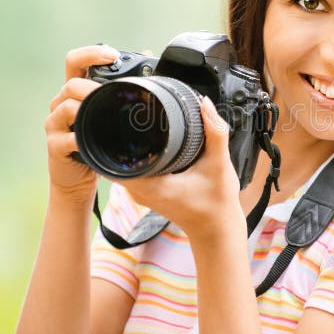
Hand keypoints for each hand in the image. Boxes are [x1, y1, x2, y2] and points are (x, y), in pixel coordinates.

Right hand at [44, 44, 119, 206]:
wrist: (78, 177)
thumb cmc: (97, 141)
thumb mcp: (110, 112)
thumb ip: (123, 88)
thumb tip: (149, 56)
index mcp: (75, 91)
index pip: (75, 61)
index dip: (91, 54)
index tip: (112, 55)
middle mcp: (61, 103)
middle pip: (71, 83)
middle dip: (93, 87)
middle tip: (114, 93)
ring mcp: (54, 123)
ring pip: (67, 107)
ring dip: (87, 110)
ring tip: (104, 116)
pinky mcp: (54, 145)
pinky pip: (67, 138)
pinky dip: (81, 139)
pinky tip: (92, 141)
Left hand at [111, 96, 243, 241]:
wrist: (217, 230)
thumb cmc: (217, 204)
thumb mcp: (220, 165)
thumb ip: (215, 132)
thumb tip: (204, 103)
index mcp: (151, 185)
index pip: (114, 157)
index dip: (113, 133)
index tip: (121, 114)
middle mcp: (140, 191)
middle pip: (114, 157)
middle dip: (118, 134)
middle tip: (129, 111)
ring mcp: (141, 193)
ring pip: (122, 163)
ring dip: (126, 145)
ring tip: (135, 122)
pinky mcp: (147, 192)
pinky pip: (132, 169)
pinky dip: (136, 155)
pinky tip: (146, 141)